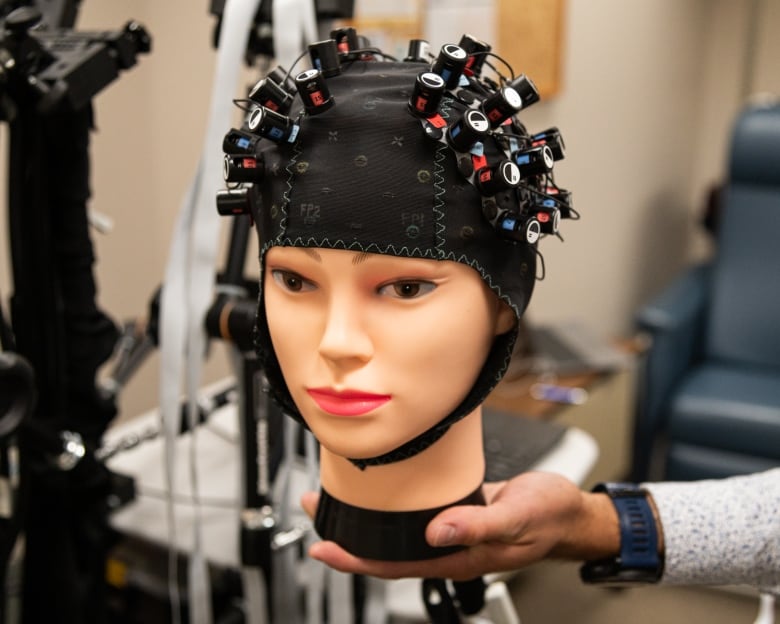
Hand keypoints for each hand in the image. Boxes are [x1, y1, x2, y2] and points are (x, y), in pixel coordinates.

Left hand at [300, 471, 617, 580]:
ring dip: (365, 516)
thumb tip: (435, 532)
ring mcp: (450, 529)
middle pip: (386, 549)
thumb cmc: (549, 517)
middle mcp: (447, 546)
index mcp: (457, 557)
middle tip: (314, 510)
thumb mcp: (517, 518)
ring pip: (397, 529)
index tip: (322, 547)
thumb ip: (476, 526)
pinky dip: (391, 501)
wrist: (567, 508)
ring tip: (335, 497)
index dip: (355, 560)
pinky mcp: (456, 509)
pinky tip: (380, 486)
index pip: (394, 566)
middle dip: (348, 536)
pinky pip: (415, 510)